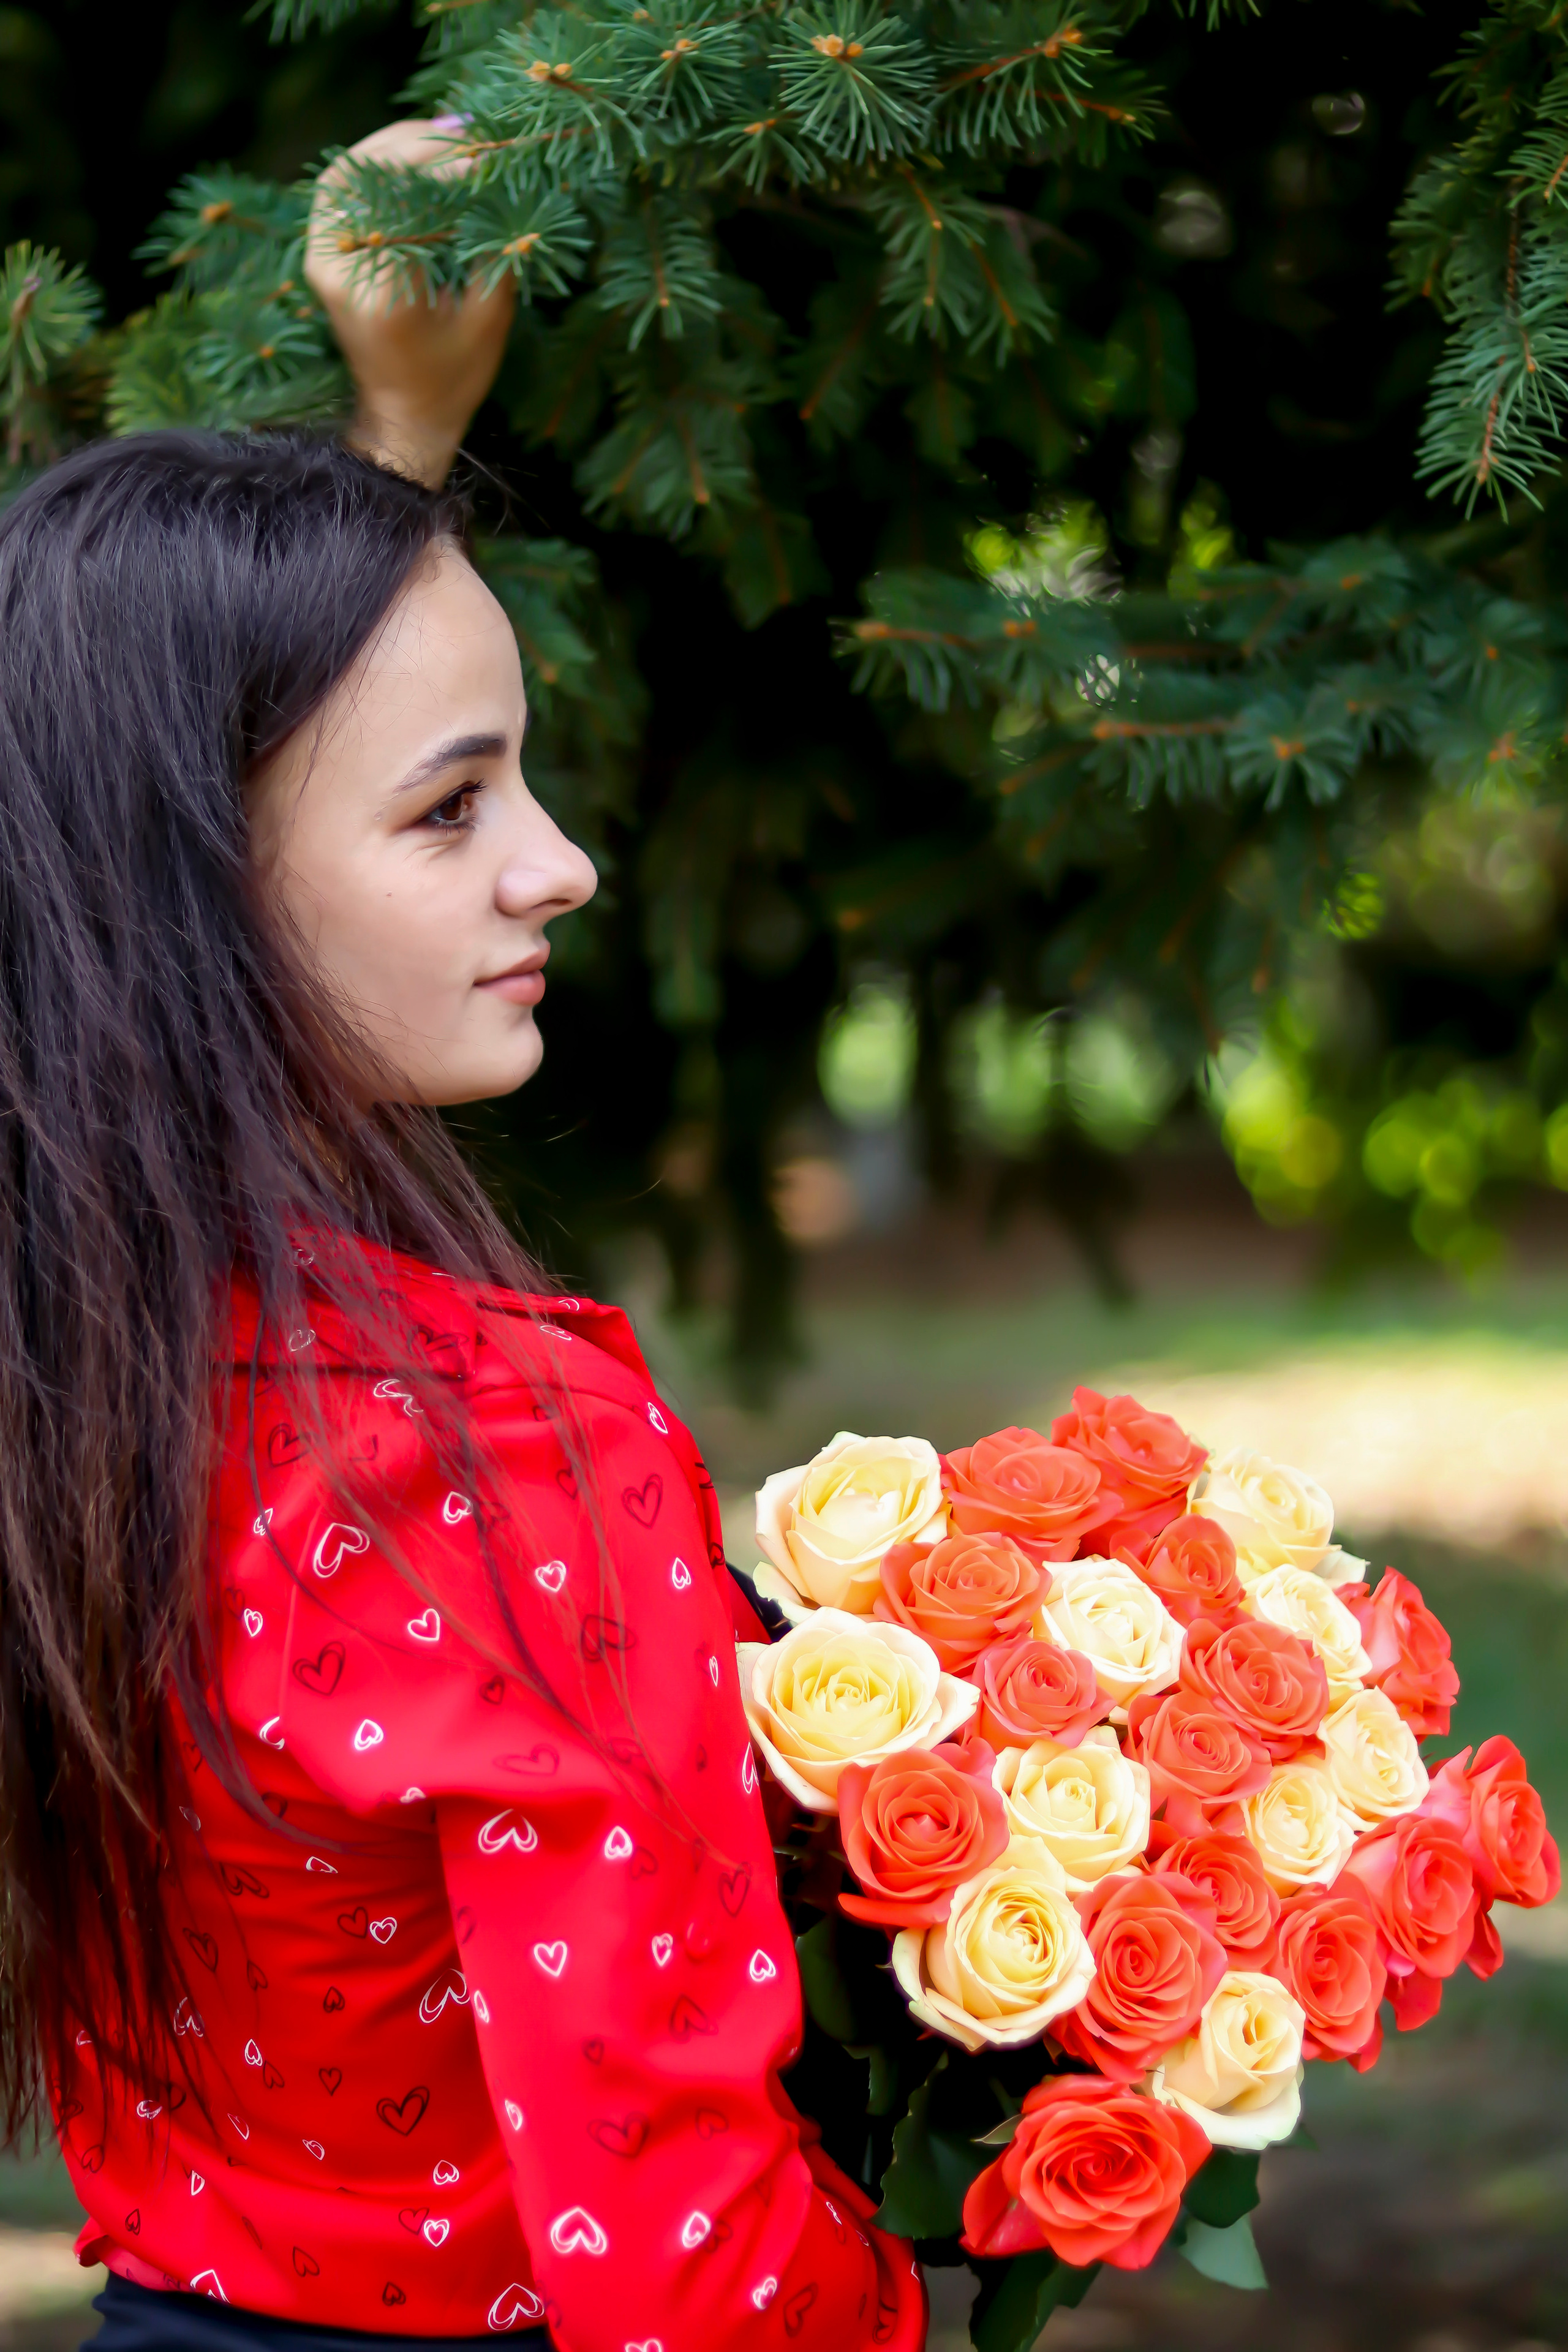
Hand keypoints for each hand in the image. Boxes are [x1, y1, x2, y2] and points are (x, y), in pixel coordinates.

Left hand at [305, 118, 514, 487]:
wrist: (403, 417)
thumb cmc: (453, 378)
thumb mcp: (488, 318)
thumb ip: (496, 249)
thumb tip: (506, 183)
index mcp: (381, 293)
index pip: (403, 201)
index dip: (446, 168)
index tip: (485, 157)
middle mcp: (339, 271)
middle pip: (365, 175)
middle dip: (418, 146)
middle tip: (467, 133)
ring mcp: (321, 260)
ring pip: (346, 174)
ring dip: (392, 147)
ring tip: (442, 135)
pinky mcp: (322, 254)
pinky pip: (340, 191)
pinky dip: (374, 165)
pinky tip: (412, 155)